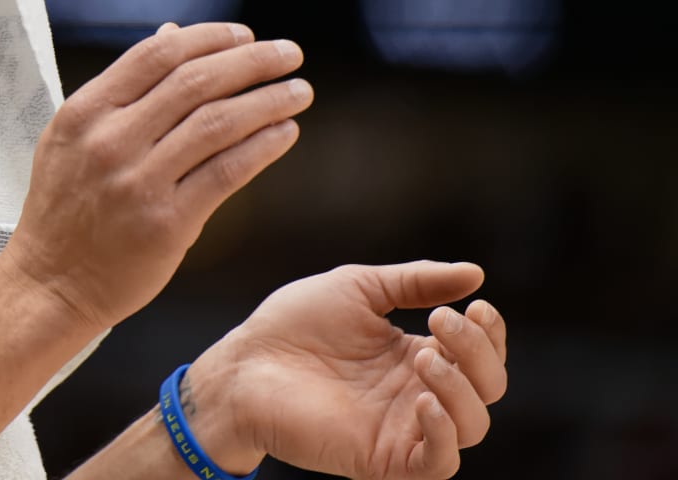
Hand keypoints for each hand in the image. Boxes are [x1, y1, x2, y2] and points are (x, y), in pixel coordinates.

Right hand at [0, 22, 311, 335]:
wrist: (51, 281)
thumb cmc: (66, 207)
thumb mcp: (76, 136)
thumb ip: (125, 88)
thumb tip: (172, 33)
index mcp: (85, 111)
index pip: (157, 54)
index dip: (209, 38)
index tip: (246, 34)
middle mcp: (110, 140)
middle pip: (195, 81)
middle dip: (252, 61)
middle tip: (290, 53)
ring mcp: (137, 181)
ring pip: (218, 123)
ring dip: (269, 101)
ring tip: (298, 92)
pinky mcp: (166, 223)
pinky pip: (226, 172)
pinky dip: (262, 147)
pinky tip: (285, 133)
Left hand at [188, 262, 508, 478]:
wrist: (244, 363)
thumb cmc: (293, 324)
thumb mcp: (359, 288)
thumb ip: (416, 282)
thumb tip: (476, 273)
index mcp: (415, 355)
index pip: (479, 354)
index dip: (489, 333)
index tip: (477, 305)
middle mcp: (417, 393)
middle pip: (486, 387)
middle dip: (477, 352)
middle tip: (440, 322)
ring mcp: (402, 427)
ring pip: (472, 426)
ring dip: (461, 388)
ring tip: (423, 356)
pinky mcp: (383, 458)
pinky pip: (438, 463)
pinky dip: (444, 434)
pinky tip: (422, 400)